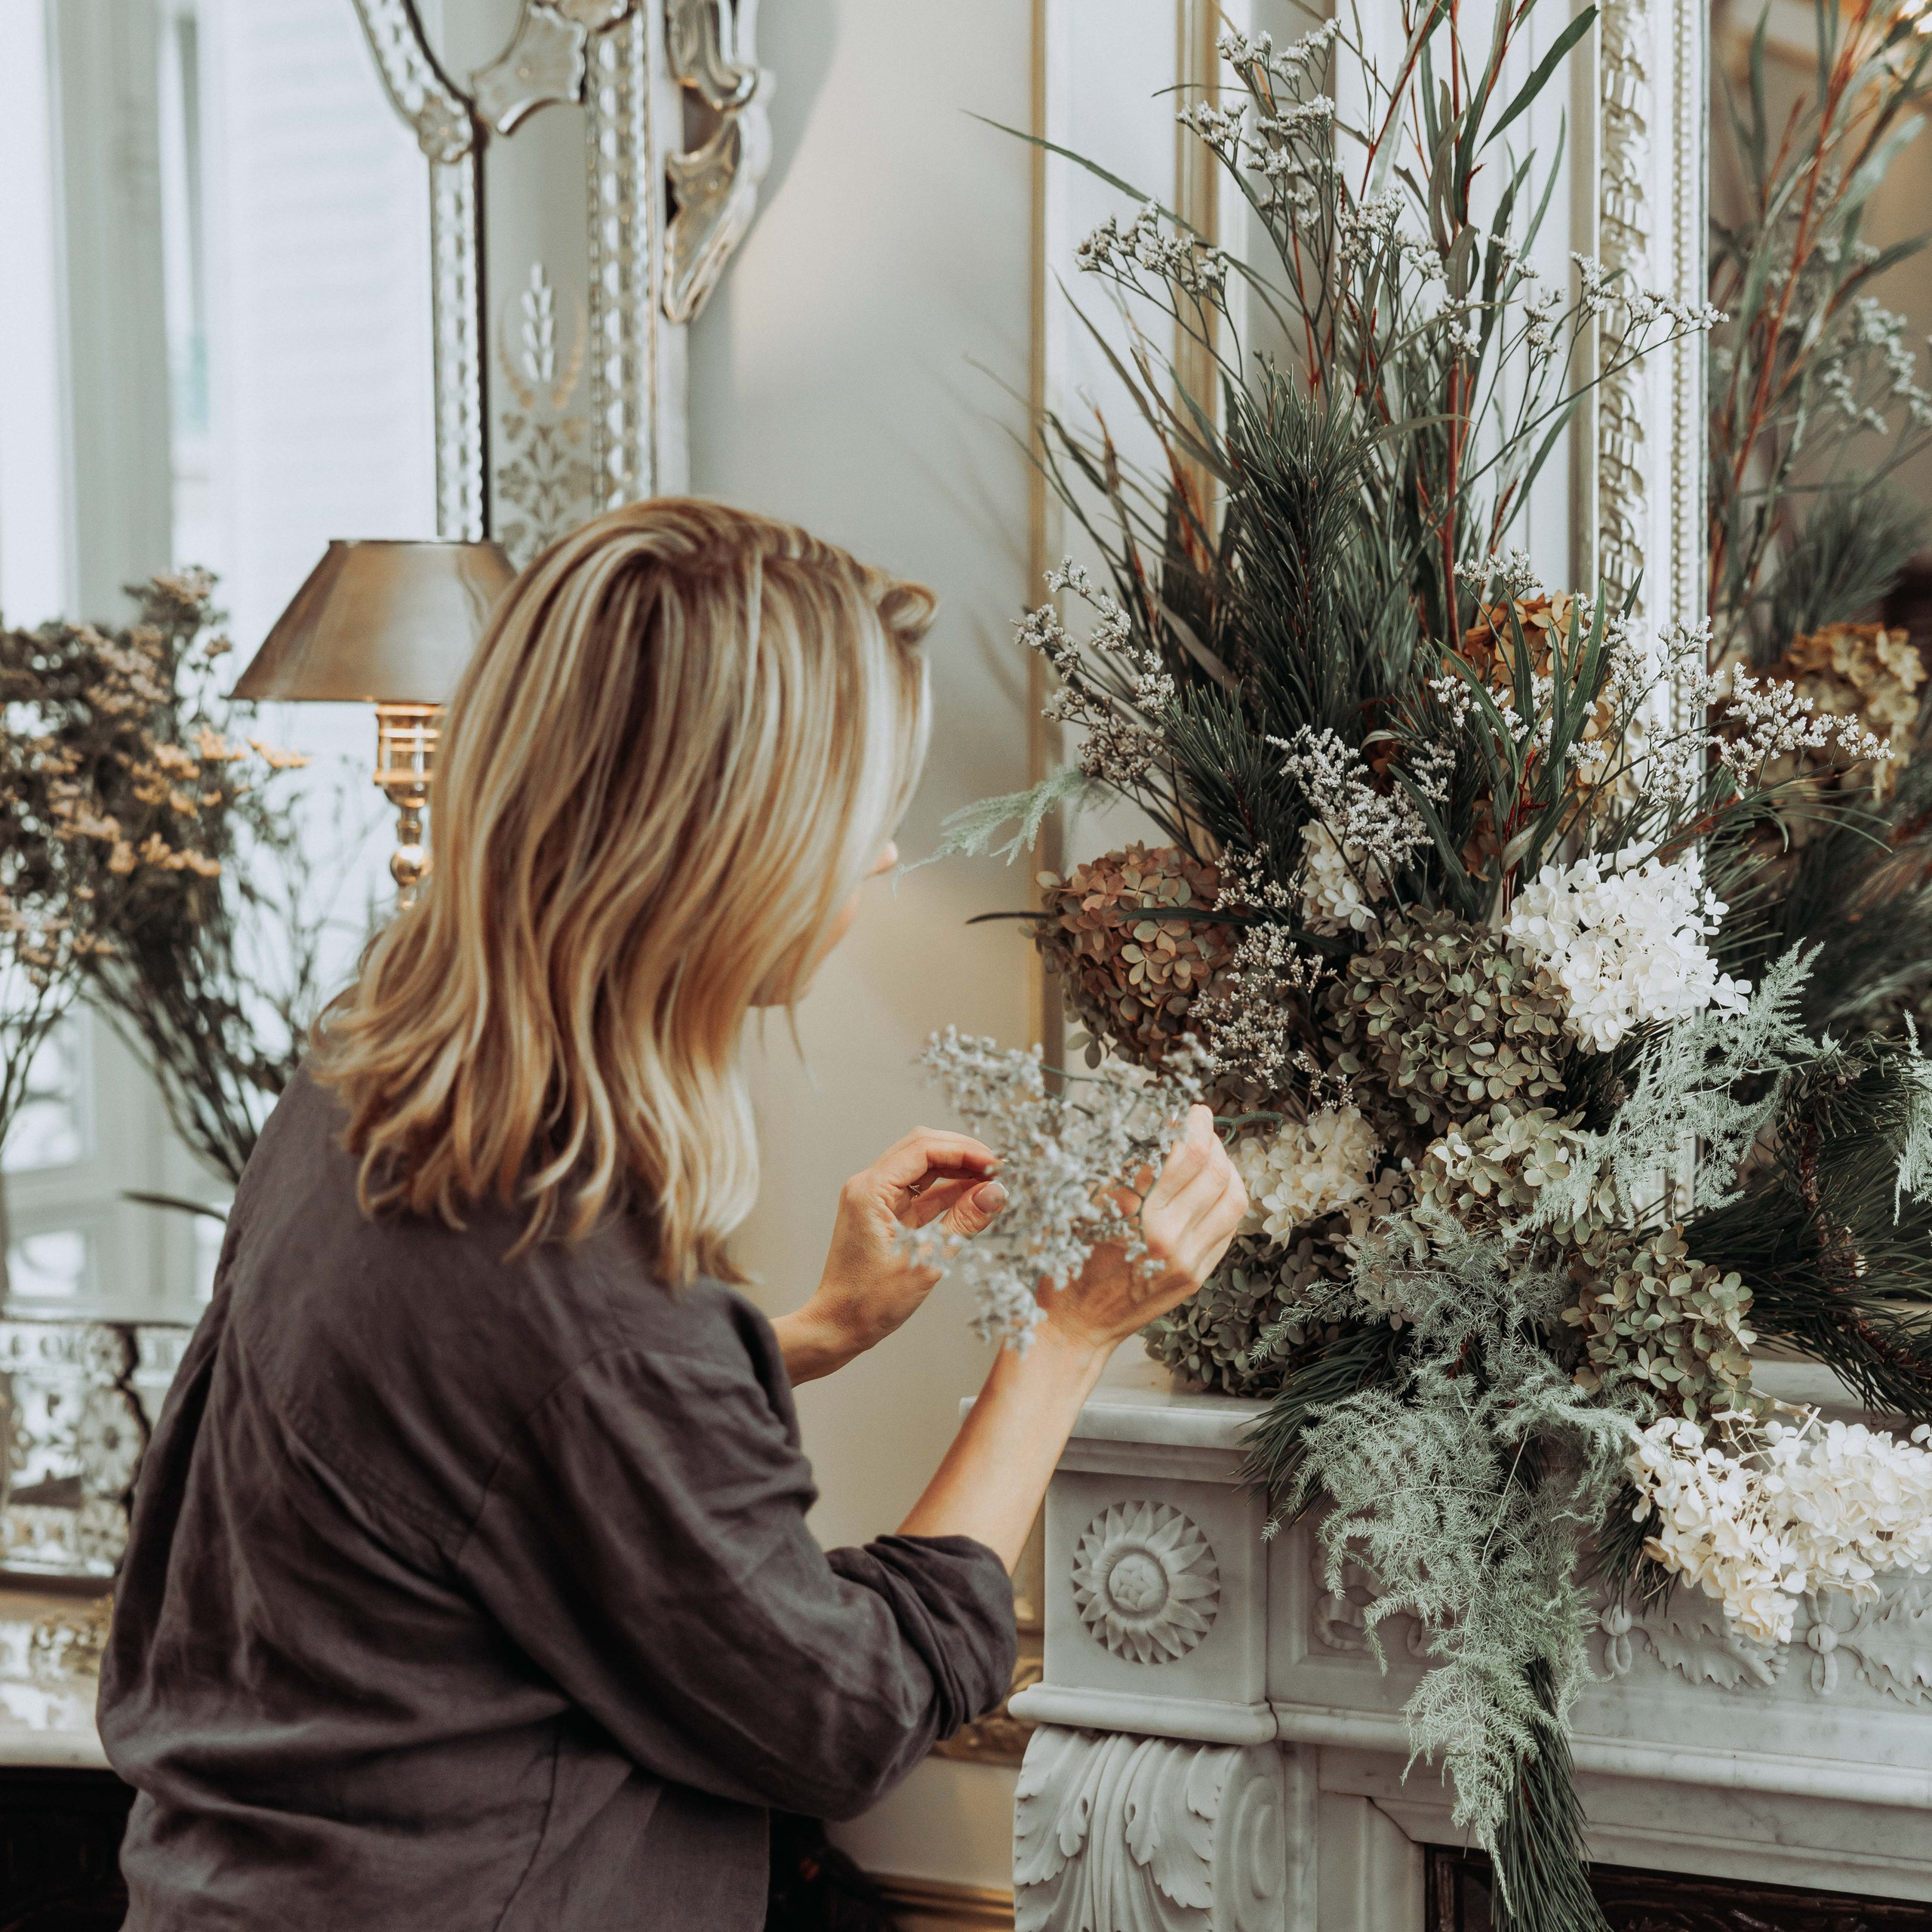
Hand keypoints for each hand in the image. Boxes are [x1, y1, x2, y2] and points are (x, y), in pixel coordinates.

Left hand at [773, 1129, 1007, 1382]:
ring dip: (957, 1171)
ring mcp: (875, 1198)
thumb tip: (995, 1193)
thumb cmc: (870, 1302)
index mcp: (870, 1191)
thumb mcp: (927, 1261)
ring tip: (990, 1182)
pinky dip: (946, 1192)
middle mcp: (869, 1186)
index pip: (923, 1149)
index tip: (995, 1164)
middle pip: (922, 1149)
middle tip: (997, 1169)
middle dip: (962, 1154)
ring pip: (922, 1168)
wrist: (838, 1325)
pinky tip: (973, 1197)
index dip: (964, 1151)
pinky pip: (919, 1192)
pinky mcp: (883, 1213)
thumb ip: (963, 1222)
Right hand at [1039, 1106, 1246, 1358]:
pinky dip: (1225, 1201)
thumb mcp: (1082, 1207)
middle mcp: (1168, 1238)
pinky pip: (1228, 1228)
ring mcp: (1188, 1260)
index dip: (1193, 1126)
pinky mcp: (1197, 1276)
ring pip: (1232, 1199)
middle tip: (1202, 1126)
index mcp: (1135, 1215)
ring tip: (1212, 1155)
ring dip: (1227, 1168)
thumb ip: (1120, 1172)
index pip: (1184, 1155)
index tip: (1191, 1111)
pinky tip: (1211, 1190)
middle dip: (1213, 1139)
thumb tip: (1155, 1132)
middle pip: (1214, 1171)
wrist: (1076, 1323)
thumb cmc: (1067, 1263)